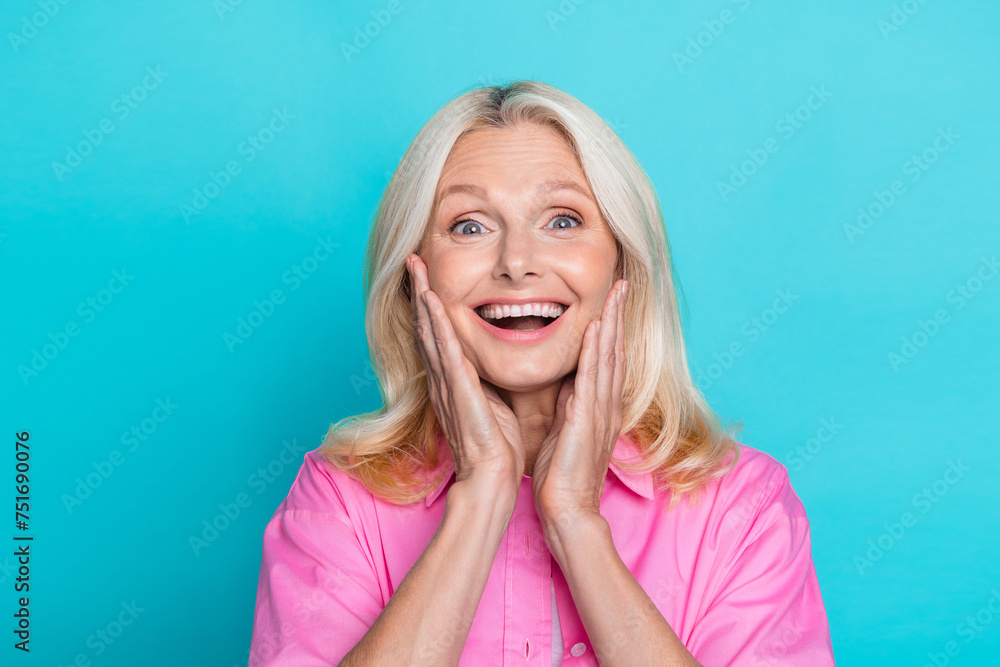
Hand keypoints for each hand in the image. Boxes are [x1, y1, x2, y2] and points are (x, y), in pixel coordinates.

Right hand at [406, 253, 525, 491]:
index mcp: (452, 383)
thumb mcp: (492, 404)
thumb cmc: (497, 447)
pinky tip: (432, 301)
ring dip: (423, 297)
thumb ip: (485, 382)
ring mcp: (448, 385)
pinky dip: (438, 325)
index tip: (427, 277)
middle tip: (413, 259)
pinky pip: (446, 352)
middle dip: (420, 291)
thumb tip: (490, 361)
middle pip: (427, 327)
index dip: (431, 306)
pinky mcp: (459, 392)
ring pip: (431, 332)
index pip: (438, 336)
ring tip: (417, 267)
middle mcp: (443, 380)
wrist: (493, 479)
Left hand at [531, 278, 627, 537]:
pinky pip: (593, 379)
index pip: (607, 360)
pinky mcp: (587, 421)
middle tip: (618, 285)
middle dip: (616, 317)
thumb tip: (566, 382)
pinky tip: (597, 331)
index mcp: (598, 407)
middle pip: (614, 352)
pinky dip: (596, 353)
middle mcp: (605, 405)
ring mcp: (600, 412)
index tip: (609, 301)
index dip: (610, 329)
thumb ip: (570, 404)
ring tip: (613, 295)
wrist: (567, 510)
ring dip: (611, 325)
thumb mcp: (566, 430)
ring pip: (608, 359)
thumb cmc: (563, 474)